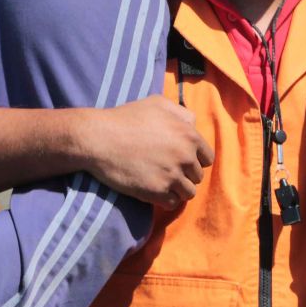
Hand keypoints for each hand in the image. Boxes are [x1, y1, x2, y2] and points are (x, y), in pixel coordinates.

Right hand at [82, 98, 213, 208]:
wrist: (98, 138)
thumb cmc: (125, 118)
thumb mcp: (156, 103)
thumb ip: (181, 112)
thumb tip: (193, 123)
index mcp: (189, 135)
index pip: (207, 158)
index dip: (194, 160)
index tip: (179, 161)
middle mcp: (185, 156)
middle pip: (197, 176)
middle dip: (184, 175)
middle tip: (165, 171)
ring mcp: (172, 176)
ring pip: (188, 193)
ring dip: (177, 190)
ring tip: (161, 183)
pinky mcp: (157, 192)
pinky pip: (172, 203)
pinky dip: (164, 200)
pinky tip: (153, 191)